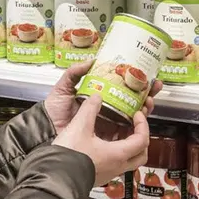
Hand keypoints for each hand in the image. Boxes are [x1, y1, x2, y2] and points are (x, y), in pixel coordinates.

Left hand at [44, 60, 162, 135]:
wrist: (45, 130)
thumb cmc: (53, 110)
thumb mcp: (64, 86)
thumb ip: (75, 72)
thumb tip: (91, 60)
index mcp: (99, 97)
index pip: (122, 89)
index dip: (136, 83)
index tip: (146, 75)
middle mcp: (106, 111)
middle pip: (133, 102)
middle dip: (146, 94)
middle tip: (153, 87)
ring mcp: (108, 125)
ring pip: (133, 117)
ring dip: (145, 109)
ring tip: (148, 101)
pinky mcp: (106, 138)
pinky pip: (125, 133)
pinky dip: (136, 127)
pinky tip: (140, 118)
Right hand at [53, 94, 149, 185]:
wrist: (54, 179)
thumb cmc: (69, 157)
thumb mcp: (79, 127)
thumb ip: (89, 109)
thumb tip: (96, 97)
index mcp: (118, 154)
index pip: (143, 139)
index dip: (143, 124)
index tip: (137, 114)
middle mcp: (116, 166)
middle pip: (141, 154)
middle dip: (141, 138)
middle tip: (135, 126)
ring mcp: (108, 173)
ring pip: (128, 160)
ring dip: (128, 146)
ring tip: (119, 132)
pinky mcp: (98, 175)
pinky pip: (114, 164)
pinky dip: (115, 152)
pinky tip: (102, 142)